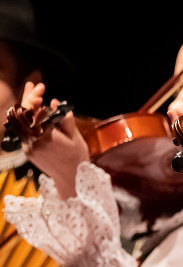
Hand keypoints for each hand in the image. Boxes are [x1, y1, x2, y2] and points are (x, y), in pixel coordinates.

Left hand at [20, 82, 88, 198]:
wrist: (71, 179)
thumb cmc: (77, 158)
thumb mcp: (75, 137)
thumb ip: (64, 119)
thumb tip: (53, 102)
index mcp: (45, 136)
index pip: (33, 112)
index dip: (34, 97)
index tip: (40, 87)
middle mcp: (32, 141)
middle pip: (24, 115)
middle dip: (29, 98)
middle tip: (34, 86)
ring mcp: (27, 146)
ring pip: (22, 122)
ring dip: (27, 108)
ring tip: (34, 96)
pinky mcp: (27, 150)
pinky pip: (24, 131)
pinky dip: (28, 120)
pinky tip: (34, 112)